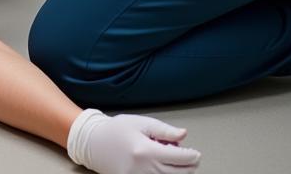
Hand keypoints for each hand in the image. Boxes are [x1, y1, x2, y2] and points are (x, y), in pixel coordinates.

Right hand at [67, 109, 200, 173]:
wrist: (94, 143)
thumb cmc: (116, 130)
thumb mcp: (140, 123)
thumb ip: (163, 130)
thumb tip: (184, 135)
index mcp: (147, 150)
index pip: (180, 158)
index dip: (192, 156)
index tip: (196, 154)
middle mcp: (145, 169)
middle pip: (179, 173)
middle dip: (189, 166)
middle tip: (189, 157)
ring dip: (179, 172)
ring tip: (172, 160)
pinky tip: (163, 168)